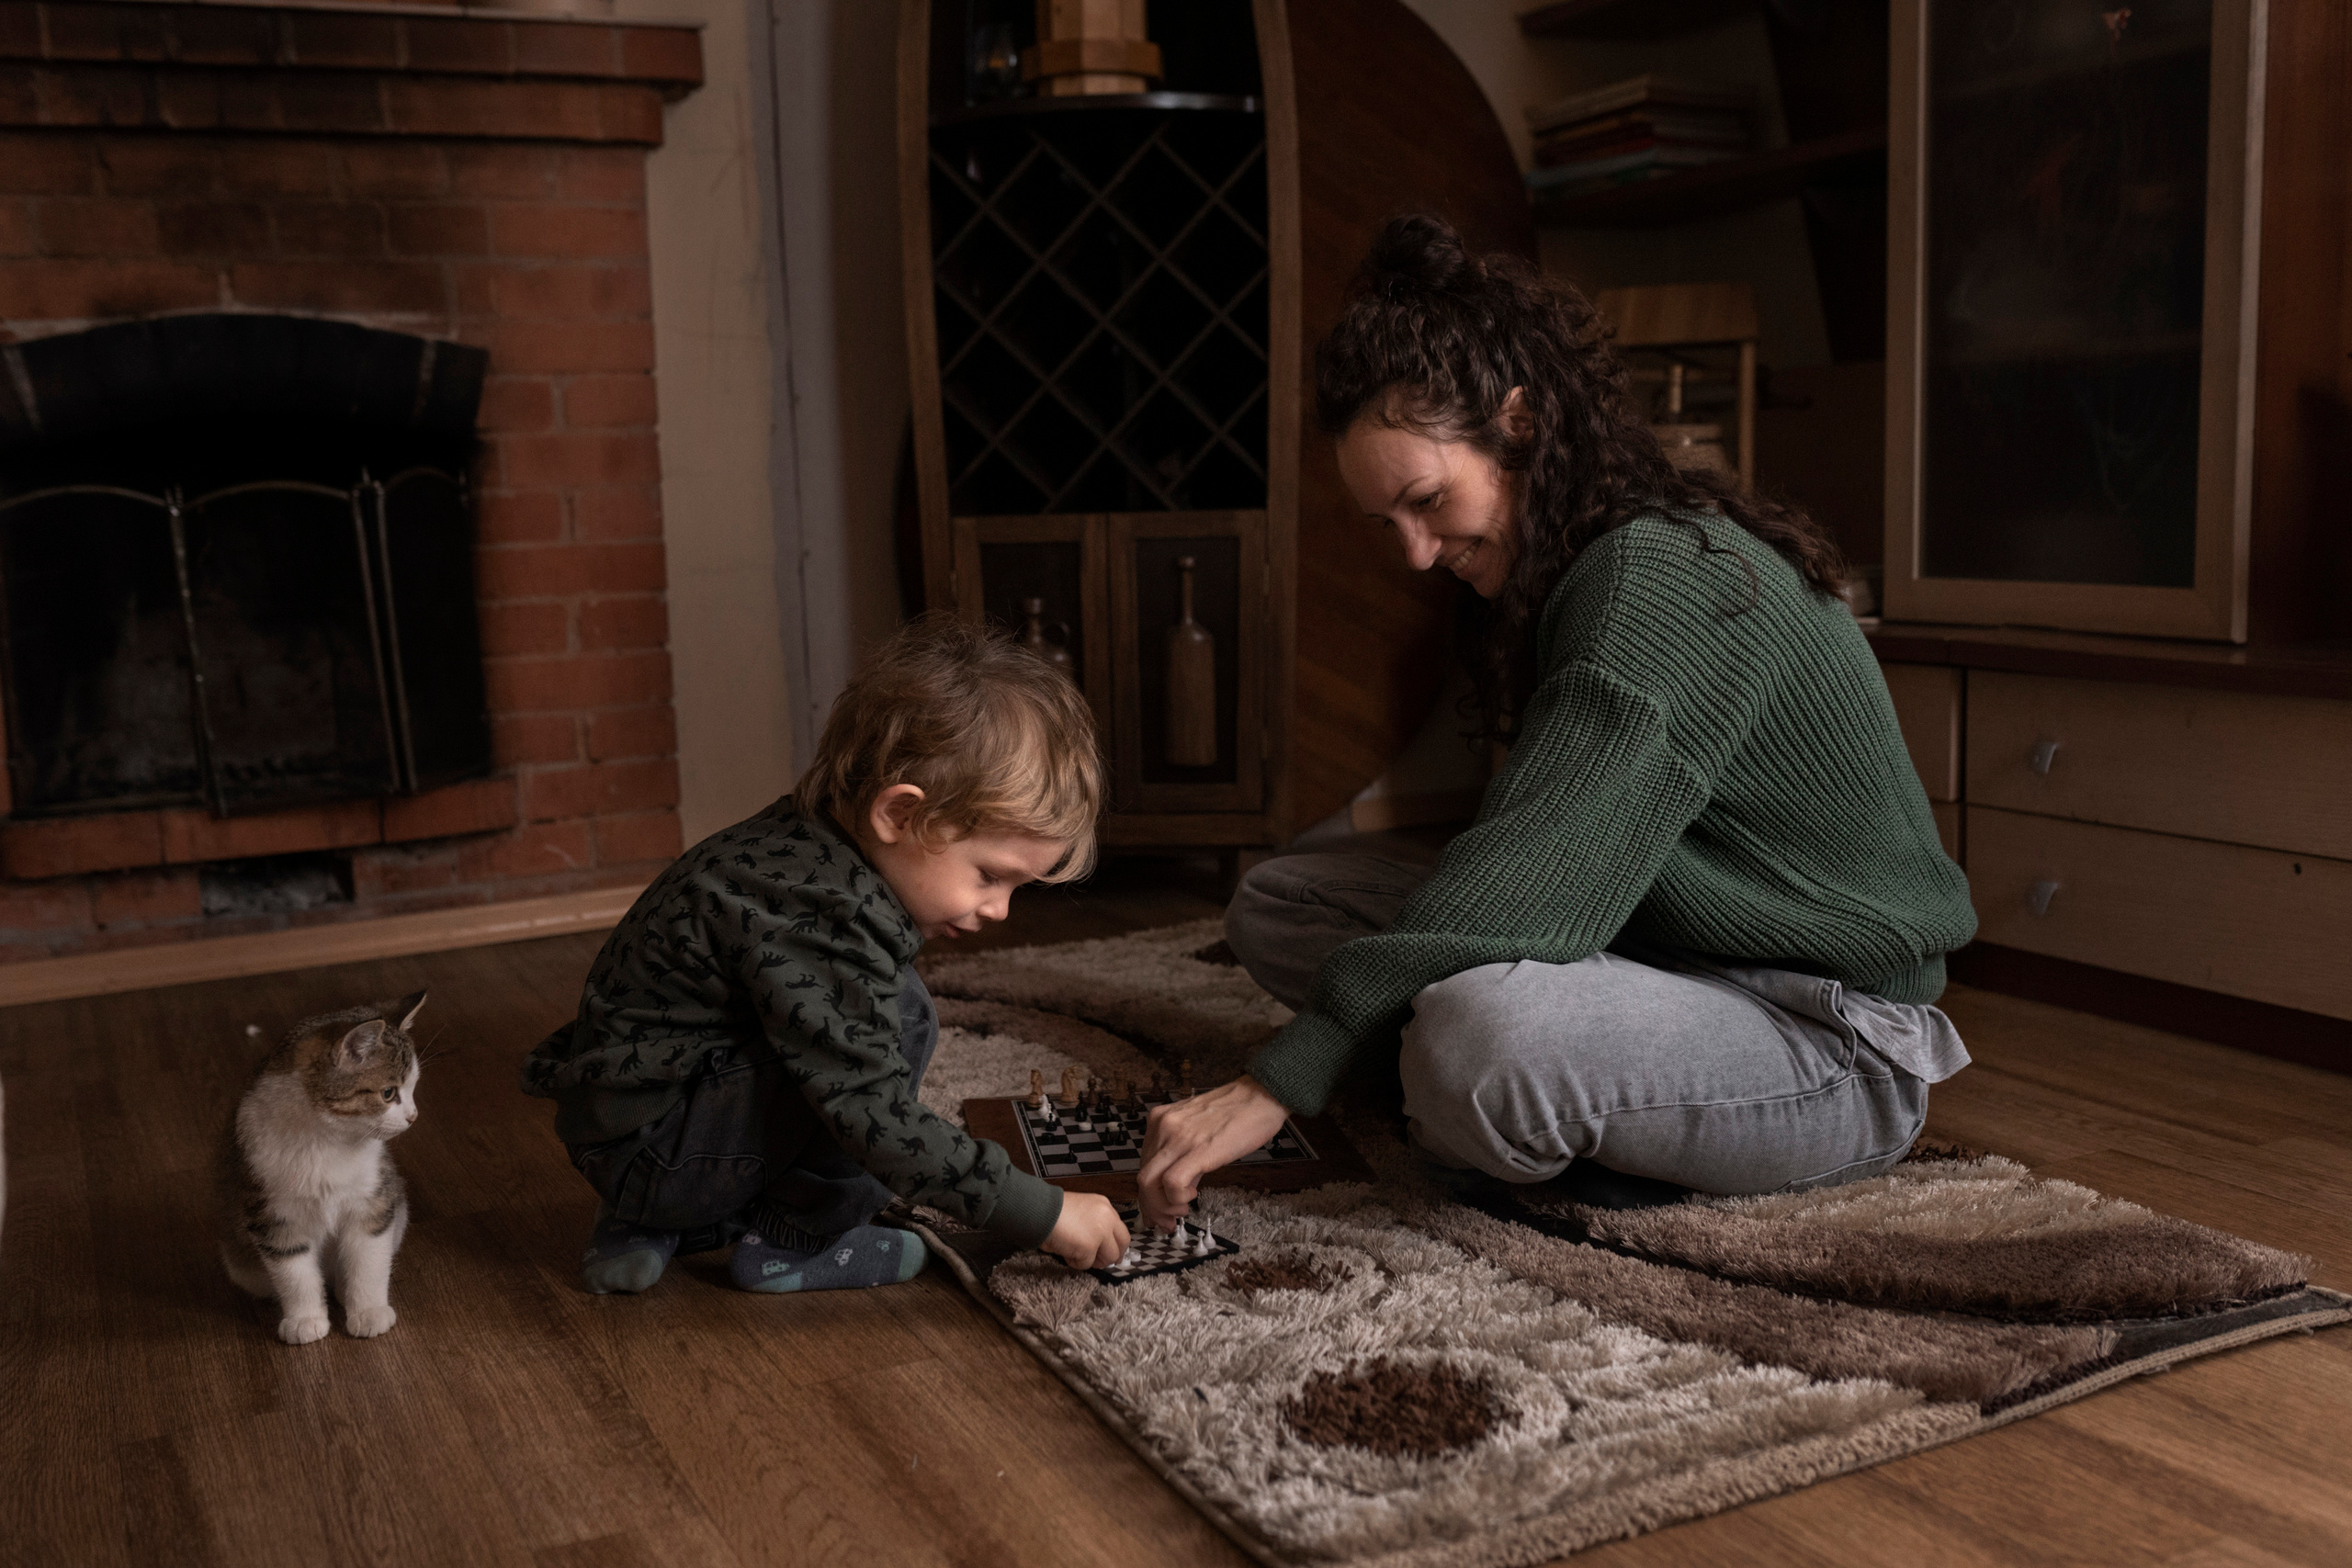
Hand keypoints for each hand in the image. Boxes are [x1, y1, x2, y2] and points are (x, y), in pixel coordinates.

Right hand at [1042, 1191, 1130, 1269]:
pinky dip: (1075, 1262)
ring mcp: (1100, 1233)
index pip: (1121, 1229)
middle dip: (1112, 1256)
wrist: (1041, 1211)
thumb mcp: (1081, 1210)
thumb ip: (1093, 1223)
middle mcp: (1107, 1218)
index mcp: (1104, 1206)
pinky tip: (1065, 1252)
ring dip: (1093, 1261)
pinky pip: (1087, 1264)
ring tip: (1076, 1255)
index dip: (1117, 1244)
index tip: (1113, 1253)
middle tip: (1101, 1263)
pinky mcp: (1089, 1247)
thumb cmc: (1053, 1211)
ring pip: (1109, 1257)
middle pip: (1122, 1244)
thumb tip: (1099, 1245)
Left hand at [1136, 1075, 1289, 1231]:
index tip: (1159, 1210)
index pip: (1143, 1166)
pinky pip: (1171, 1183)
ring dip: (1162, 1207)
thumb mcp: (1197, 1130)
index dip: (1150, 1195)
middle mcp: (1163, 1126)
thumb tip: (1175, 1189)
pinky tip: (1192, 1197)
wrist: (1262, 1095)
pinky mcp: (1196, 1148)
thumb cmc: (1237, 1112)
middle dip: (1152, 1207)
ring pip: (1149, 1183)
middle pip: (1142, 1178)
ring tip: (1181, 1211)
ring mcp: (1177, 1136)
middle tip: (1168, 1221)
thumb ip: (1182, 1156)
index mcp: (1160, 1121)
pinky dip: (1177, 1198)